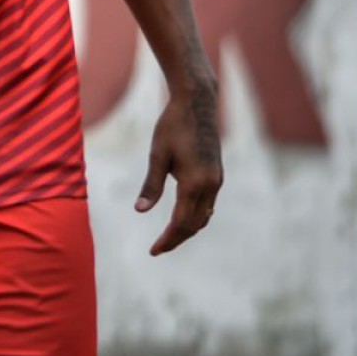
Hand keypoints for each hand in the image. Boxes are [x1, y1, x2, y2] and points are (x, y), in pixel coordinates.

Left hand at [136, 81, 222, 254]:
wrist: (197, 104)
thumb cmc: (172, 126)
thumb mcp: (157, 155)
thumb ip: (151, 185)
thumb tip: (140, 211)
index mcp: (194, 182)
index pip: (181, 222)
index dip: (168, 239)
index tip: (154, 251)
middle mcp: (210, 185)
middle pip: (195, 224)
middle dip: (176, 238)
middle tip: (158, 249)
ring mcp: (217, 180)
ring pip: (204, 216)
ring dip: (188, 229)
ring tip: (169, 237)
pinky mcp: (217, 174)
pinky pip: (208, 204)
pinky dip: (196, 216)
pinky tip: (183, 217)